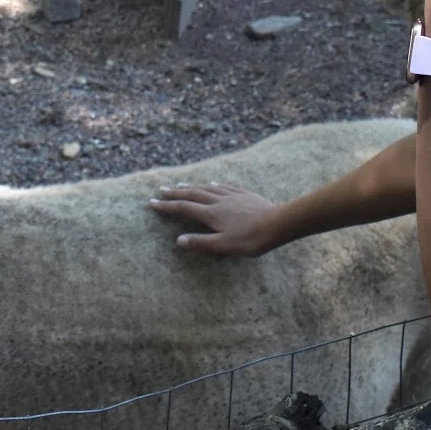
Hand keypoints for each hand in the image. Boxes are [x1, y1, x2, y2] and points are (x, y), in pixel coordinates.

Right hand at [149, 182, 276, 255]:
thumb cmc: (251, 239)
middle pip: (193, 194)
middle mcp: (219, 201)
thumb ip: (201, 243)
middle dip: (176, 192)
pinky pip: (224, 186)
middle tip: (162, 189)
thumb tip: (178, 240)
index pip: (184, 208)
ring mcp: (232, 195)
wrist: (278, 224)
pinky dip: (213, 184)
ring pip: (207, 188)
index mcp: (212, 214)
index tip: (152, 202)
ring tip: (182, 184)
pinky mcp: (244, 194)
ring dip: (192, 186)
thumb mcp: (224, 245)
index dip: (167, 206)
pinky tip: (212, 183)